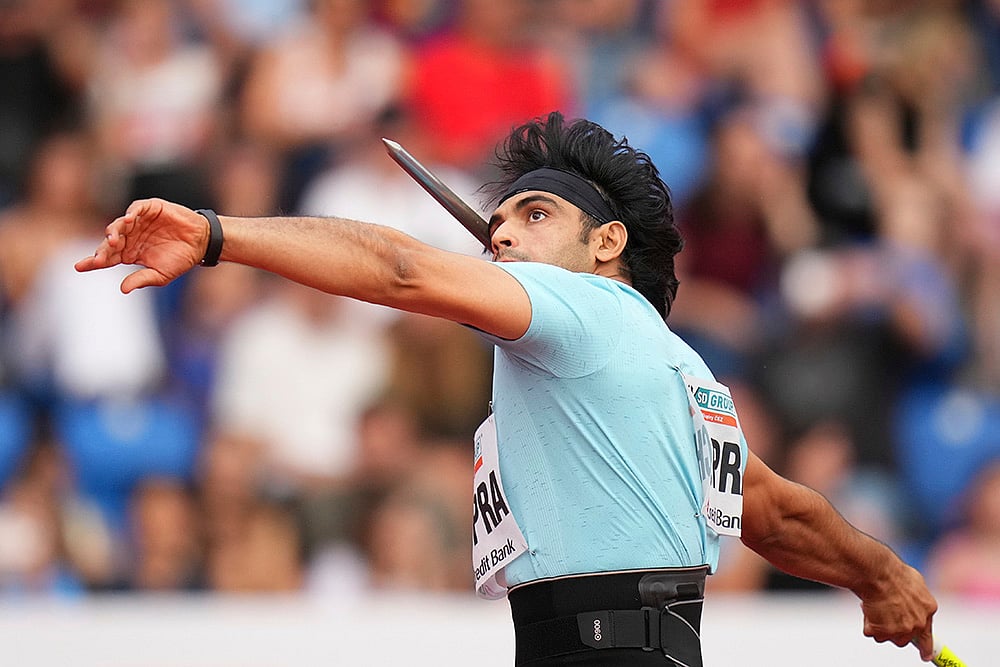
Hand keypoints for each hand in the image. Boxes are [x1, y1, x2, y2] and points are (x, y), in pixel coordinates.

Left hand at [75, 198, 209, 292]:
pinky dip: (130, 213)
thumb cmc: (182, 259)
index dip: (93, 261)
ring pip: (119, 225)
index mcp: (130, 253)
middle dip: (103, 250)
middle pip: (110, 242)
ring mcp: (139, 222)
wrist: (201, 242)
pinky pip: (135, 209)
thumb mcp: (161, 274)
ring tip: (113, 241)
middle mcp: (131, 236)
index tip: (79, 267)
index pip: (107, 257)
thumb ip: (141, 279)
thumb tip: (123, 289)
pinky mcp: (150, 208)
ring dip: (114, 232)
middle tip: (100, 258)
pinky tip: (127, 220)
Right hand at [860, 563, 937, 660]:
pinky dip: (867, 623)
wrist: (877, 572)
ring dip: (879, 625)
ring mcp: (902, 629)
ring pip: (888, 636)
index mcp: (928, 609)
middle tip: (883, 617)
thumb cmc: (892, 572)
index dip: (926, 648)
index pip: (928, 636)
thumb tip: (912, 601)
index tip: (925, 655)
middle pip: (904, 638)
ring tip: (873, 606)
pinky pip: (872, 633)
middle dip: (893, 628)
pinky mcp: (885, 632)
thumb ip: (916, 598)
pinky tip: (868, 608)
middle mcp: (917, 623)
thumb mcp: (913, 582)